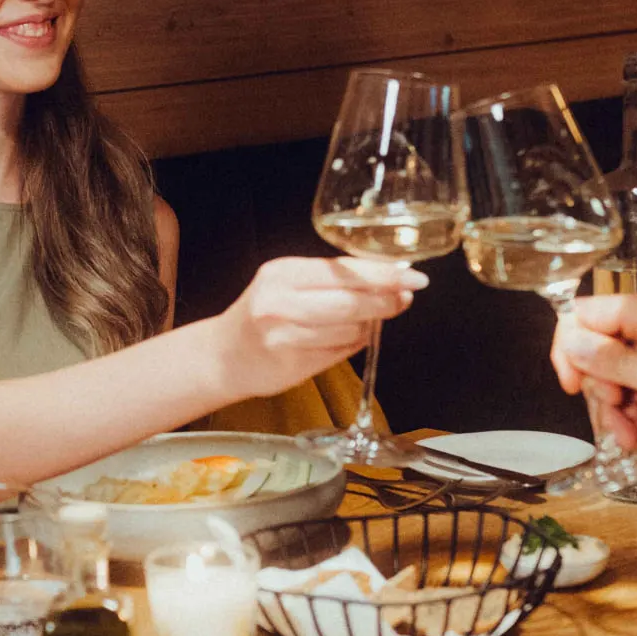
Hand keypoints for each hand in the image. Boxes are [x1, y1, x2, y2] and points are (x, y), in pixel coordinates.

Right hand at [213, 256, 423, 399]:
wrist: (223, 356)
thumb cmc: (263, 315)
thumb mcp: (288, 284)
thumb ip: (331, 279)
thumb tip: (388, 278)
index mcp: (283, 274)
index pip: (343, 270)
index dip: (383, 274)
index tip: (413, 277)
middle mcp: (280, 303)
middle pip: (350, 301)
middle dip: (385, 301)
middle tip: (404, 300)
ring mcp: (285, 337)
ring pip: (349, 329)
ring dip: (367, 326)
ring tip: (364, 321)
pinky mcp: (292, 365)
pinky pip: (339, 352)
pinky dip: (352, 344)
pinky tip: (346, 338)